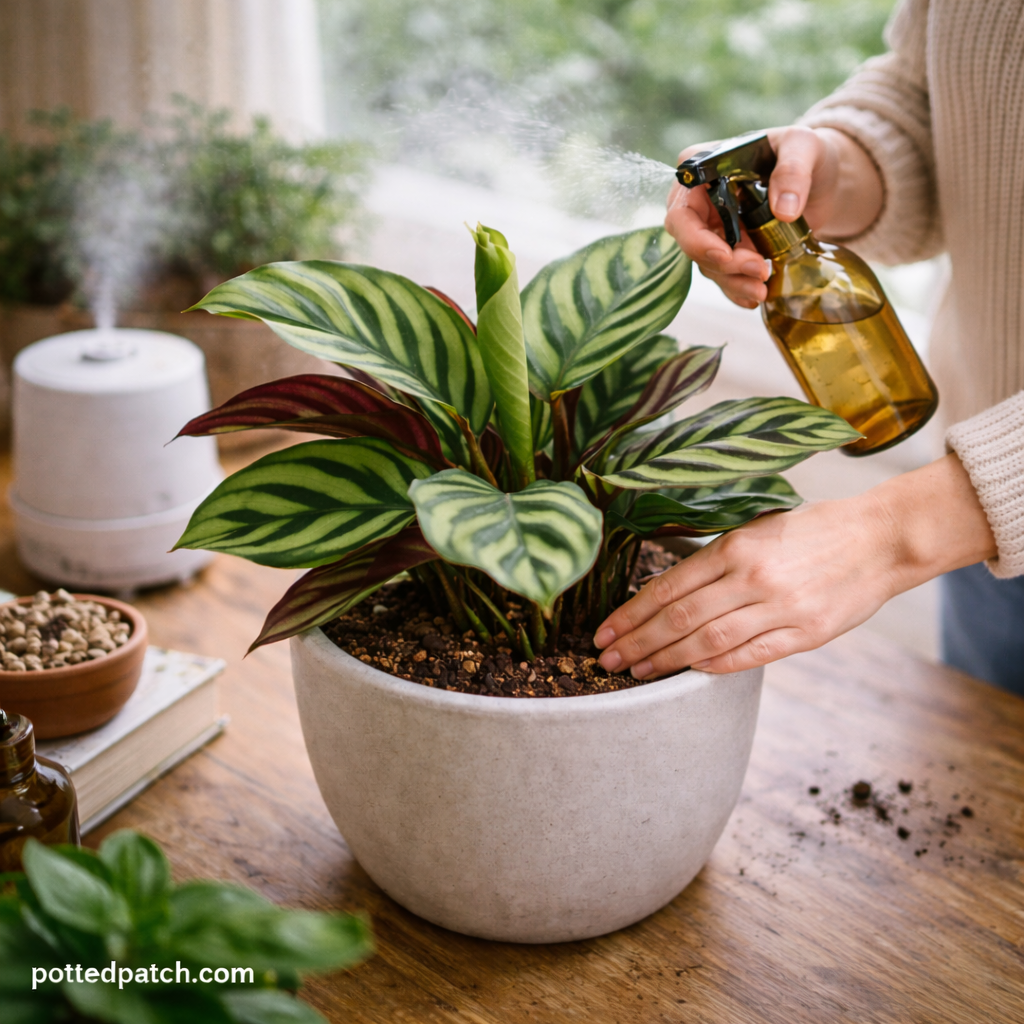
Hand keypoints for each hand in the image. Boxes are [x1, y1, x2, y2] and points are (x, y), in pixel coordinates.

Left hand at [594, 455, 995, 677]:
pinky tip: (689, 671)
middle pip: (679, 618)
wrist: (881, 538)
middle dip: (637, 642)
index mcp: (736, 546)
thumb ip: (717, 558)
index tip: (605, 631)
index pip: (668, 587)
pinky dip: (715, 666)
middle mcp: (753, 577)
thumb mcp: (758, 526)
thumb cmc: (814, 529)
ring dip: (666, 660)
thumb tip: (669, 592)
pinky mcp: (807, 633)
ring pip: (708, 641)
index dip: (631, 613)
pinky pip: (751, 656)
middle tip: (605, 660)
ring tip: (636, 672)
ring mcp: (781, 607)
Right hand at [664, 126, 883, 308]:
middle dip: (722, 264)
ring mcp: (713, 227)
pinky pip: (725, 275)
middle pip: (691, 242)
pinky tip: (755, 297)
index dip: (696, 238)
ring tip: (763, 289)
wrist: (821, 176)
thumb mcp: (804, 146)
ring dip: (733, 281)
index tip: (727, 255)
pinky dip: (739, 289)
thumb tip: (784, 211)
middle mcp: (699, 201)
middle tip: (759, 270)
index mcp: (702, 169)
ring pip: (708, 264)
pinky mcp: (730, 248)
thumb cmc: (804, 152)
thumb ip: (793, 170)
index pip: (682, 210)